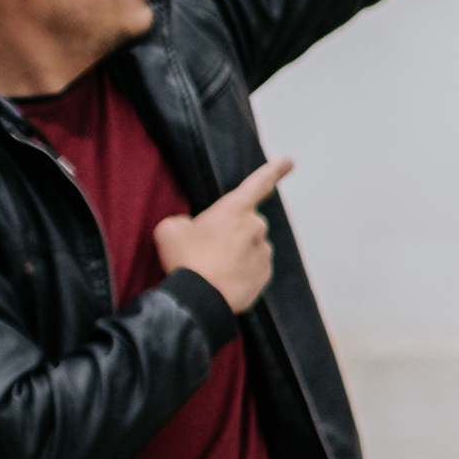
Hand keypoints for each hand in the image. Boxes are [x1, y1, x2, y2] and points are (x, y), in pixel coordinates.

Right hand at [155, 156, 289, 312]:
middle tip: (203, 251)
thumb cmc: (186, 259)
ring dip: (231, 255)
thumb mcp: (170, 229)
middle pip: (242, 225)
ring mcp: (264, 252)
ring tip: (208, 269)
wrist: (201, 297)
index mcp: (235, 209)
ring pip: (247, 248)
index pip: (258, 184)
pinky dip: (237, 273)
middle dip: (227, 235)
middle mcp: (256, 227)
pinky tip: (219, 281)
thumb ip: (184, 222)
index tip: (289, 161)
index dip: (274, 170)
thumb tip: (192, 229)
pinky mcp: (265, 275)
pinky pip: (251, 268)